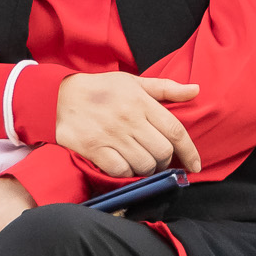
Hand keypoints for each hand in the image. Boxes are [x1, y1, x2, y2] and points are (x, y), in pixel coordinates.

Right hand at [54, 71, 202, 178]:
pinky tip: (124, 165)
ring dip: (148, 169)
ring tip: (142, 163)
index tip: (196, 165)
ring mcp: (111, 135)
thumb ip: (166, 88)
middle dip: (165, 161)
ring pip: (144, 164)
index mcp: (141, 101)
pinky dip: (127, 173)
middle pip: (162, 152)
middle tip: (158, 159)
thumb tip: (196, 89)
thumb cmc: (102, 89)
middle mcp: (129, 118)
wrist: (60, 96)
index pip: (175, 130)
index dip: (190, 151)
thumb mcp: (134, 82)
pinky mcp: (94, 148)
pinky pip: (121, 171)